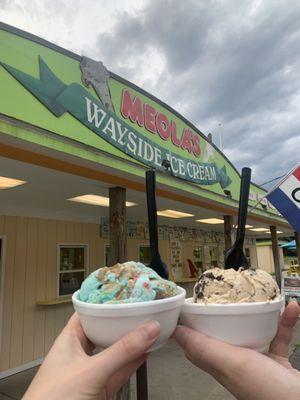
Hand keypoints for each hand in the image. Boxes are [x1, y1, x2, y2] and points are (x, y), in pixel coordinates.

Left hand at [23, 314, 159, 399]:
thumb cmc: (52, 399)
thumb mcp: (91, 370)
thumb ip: (121, 351)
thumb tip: (147, 330)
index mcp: (69, 340)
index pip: (88, 313)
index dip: (104, 302)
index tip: (122, 293)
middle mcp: (79, 353)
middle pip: (103, 331)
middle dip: (121, 322)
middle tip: (139, 309)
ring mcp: (90, 372)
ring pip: (114, 352)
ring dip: (130, 343)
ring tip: (148, 328)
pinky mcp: (99, 388)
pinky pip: (120, 370)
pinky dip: (133, 362)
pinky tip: (145, 353)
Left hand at [174, 301, 299, 399]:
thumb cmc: (267, 389)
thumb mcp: (232, 363)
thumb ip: (204, 348)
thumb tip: (176, 333)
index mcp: (220, 365)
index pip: (197, 346)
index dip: (192, 327)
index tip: (191, 306)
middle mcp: (236, 364)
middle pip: (224, 335)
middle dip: (225, 315)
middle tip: (226, 296)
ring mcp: (257, 363)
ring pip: (251, 332)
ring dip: (256, 315)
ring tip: (257, 298)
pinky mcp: (276, 362)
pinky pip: (278, 336)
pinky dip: (283, 322)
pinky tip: (291, 308)